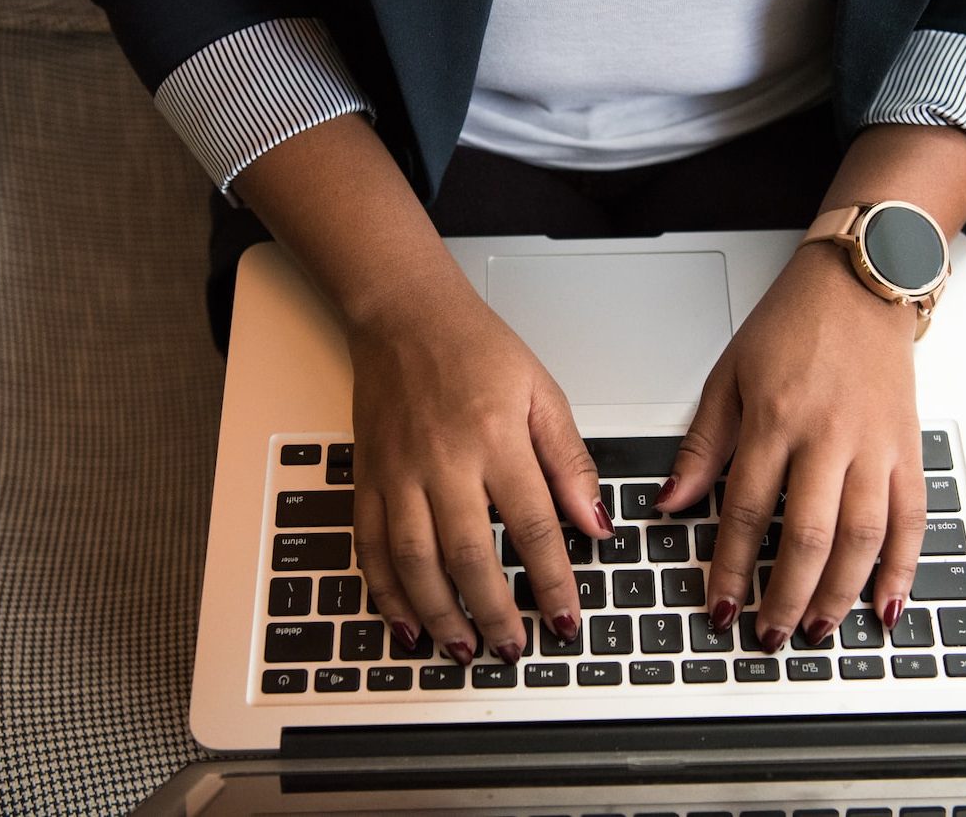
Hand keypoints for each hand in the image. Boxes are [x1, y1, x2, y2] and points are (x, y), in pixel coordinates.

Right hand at [346, 283, 613, 665]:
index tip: (567, 618)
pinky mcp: (369, 477)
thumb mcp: (543, 392)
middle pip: (470, 555)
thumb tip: (596, 522)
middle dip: (494, 613)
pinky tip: (404, 621)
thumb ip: (570, 462)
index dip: (552, 581)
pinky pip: (371, 545)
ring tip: (463, 648)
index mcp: (496, 438)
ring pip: (416, 560)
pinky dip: (385, 590)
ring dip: (439, 614)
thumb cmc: (475, 348)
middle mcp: (444, 460)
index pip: (532, 526)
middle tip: (513, 650)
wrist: (404, 315)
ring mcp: (399, 472)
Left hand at [654, 240, 926, 650]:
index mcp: (775, 418)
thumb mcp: (729, 375)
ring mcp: (875, 445)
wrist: (861, 282)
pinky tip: (887, 603)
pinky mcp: (909, 448)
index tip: (721, 604)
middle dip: (785, 596)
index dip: (732, 566)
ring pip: (862, 537)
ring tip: (817, 629)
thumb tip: (673, 502)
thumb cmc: (792, 324)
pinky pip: (912, 518)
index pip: (747, 510)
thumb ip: (704, 445)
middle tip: (768, 633)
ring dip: (839, 593)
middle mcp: (828, 436)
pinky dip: (903, 567)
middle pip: (807, 536)